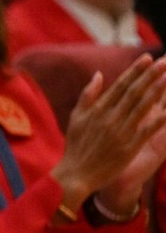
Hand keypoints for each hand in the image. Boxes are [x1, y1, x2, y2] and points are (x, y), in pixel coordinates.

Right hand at [53, 55, 165, 212]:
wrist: (76, 174)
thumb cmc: (76, 146)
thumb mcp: (76, 117)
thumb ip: (88, 95)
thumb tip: (99, 75)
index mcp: (98, 109)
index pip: (120, 85)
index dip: (135, 71)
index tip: (147, 58)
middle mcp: (110, 117)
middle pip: (134, 92)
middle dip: (150, 76)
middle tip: (164, 62)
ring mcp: (120, 132)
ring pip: (142, 107)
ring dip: (157, 91)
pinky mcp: (129, 147)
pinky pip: (147, 130)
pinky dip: (159, 120)